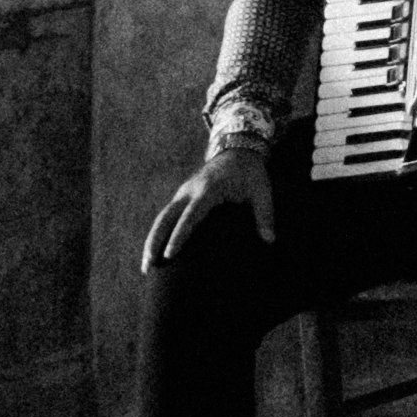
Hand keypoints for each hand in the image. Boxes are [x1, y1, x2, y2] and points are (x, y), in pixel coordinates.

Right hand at [142, 139, 274, 267]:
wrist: (237, 149)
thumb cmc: (250, 172)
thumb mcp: (262, 190)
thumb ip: (265, 215)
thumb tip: (270, 240)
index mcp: (209, 190)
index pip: (190, 215)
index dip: (179, 235)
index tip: (170, 254)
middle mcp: (190, 190)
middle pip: (165, 217)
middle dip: (155, 241)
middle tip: (148, 267)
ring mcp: (183, 192)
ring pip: (162, 217)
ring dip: (152, 240)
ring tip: (146, 267)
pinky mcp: (182, 196)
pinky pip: (166, 216)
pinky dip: (159, 233)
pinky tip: (156, 253)